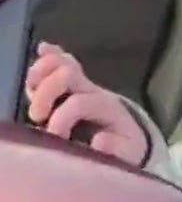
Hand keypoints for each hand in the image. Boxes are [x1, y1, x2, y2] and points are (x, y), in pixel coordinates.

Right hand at [25, 42, 147, 165]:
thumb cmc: (124, 145)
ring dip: (40, 74)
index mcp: (105, 107)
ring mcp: (80, 83)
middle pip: (66, 74)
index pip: (77, 104)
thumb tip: (99, 140)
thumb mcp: (127, 152)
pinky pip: (60, 61)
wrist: (128, 134)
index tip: (56, 139)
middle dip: (46, 93)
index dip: (60, 120)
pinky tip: (42, 49)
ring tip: (33, 91)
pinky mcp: (70, 82)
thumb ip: (116, 149)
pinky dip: (49, 55)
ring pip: (59, 64)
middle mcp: (91, 90)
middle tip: (38, 117)